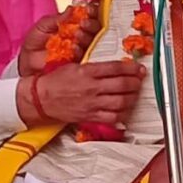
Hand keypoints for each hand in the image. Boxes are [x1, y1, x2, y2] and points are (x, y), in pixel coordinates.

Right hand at [16, 60, 144, 126]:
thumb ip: (93, 66)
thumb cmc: (56, 80)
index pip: (115, 68)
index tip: (138, 67)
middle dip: (135, 81)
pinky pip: (113, 117)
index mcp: (87, 72)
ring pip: (121, 101)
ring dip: (133, 97)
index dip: (131, 67)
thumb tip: (112, 66)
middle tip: (140, 79)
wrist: (42, 99)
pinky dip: (123, 113)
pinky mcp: (91, 116)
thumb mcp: (73, 65)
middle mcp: (92, 88)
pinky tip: (126, 108)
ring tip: (135, 92)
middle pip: (122, 84)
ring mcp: (93, 104)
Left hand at [18, 5, 100, 76]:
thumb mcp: (42, 27)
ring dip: (87, 36)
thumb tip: (71, 9)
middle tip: (84, 23)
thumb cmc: (34, 45)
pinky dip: (81, 51)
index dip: (91, 11)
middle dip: (91, 24)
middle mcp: (81, 36)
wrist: (28, 65)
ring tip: (77, 34)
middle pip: (95, 28)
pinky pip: (87, 57)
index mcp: (73, 24)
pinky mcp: (81, 63)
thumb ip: (56, 19)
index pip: (88, 15)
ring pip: (94, 42)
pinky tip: (75, 48)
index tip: (88, 9)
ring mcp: (83, 50)